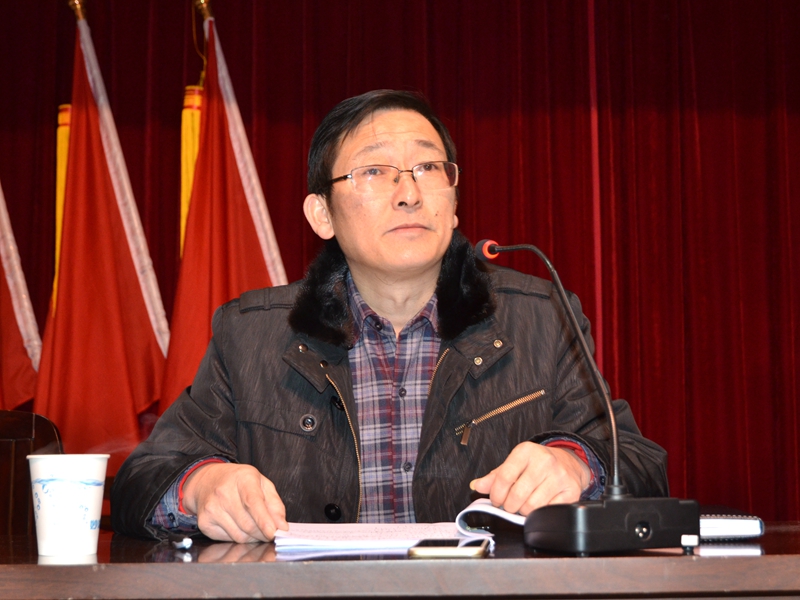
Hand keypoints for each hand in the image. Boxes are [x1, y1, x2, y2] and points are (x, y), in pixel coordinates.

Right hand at [182, 463, 287, 542]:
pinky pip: (228, 539)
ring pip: (239, 535)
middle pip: (248, 524)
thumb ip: (275, 505)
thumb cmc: (239, 482)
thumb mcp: (262, 484)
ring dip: (252, 537)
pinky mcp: (204, 522)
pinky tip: (238, 526)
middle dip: (263, 533)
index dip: (263, 520)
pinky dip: (238, 537)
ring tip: (254, 527)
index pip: (253, 502)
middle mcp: (224, 492)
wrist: (208, 481)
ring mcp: (211, 508)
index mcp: (243, 478)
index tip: (272, 532)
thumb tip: (282, 527)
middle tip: (270, 533)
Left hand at [469, 441, 590, 514]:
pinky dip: (539, 513)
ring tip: (523, 505)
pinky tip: (538, 506)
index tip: (496, 500)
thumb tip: (476, 486)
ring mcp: (559, 477)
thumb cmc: (536, 465)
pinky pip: (548, 511)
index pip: (504, 477)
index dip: (496, 494)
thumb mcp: (514, 464)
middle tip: (509, 505)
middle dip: (509, 506)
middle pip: (517, 495)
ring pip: (532, 506)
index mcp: (526, 451)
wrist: (567, 463)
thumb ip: (494, 476)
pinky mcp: (571, 491)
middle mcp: (544, 461)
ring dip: (523, 511)